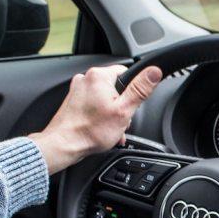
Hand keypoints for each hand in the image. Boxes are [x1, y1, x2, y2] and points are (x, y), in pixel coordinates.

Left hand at [29, 65, 161, 173]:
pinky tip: (100, 129)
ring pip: (105, 98)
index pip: (127, 73)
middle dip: (121, 105)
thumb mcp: (123, 111)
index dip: (133, 91)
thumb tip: (154, 72)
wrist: (64, 145)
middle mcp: (86, 78)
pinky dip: (99, 116)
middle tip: (118, 121)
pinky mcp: (73, 101)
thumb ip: (140, 90)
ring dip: (111, 113)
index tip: (129, 106)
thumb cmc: (90, 131)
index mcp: (99, 76)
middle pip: (116, 87)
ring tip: (109, 128)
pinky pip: (93, 105)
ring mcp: (78, 90)